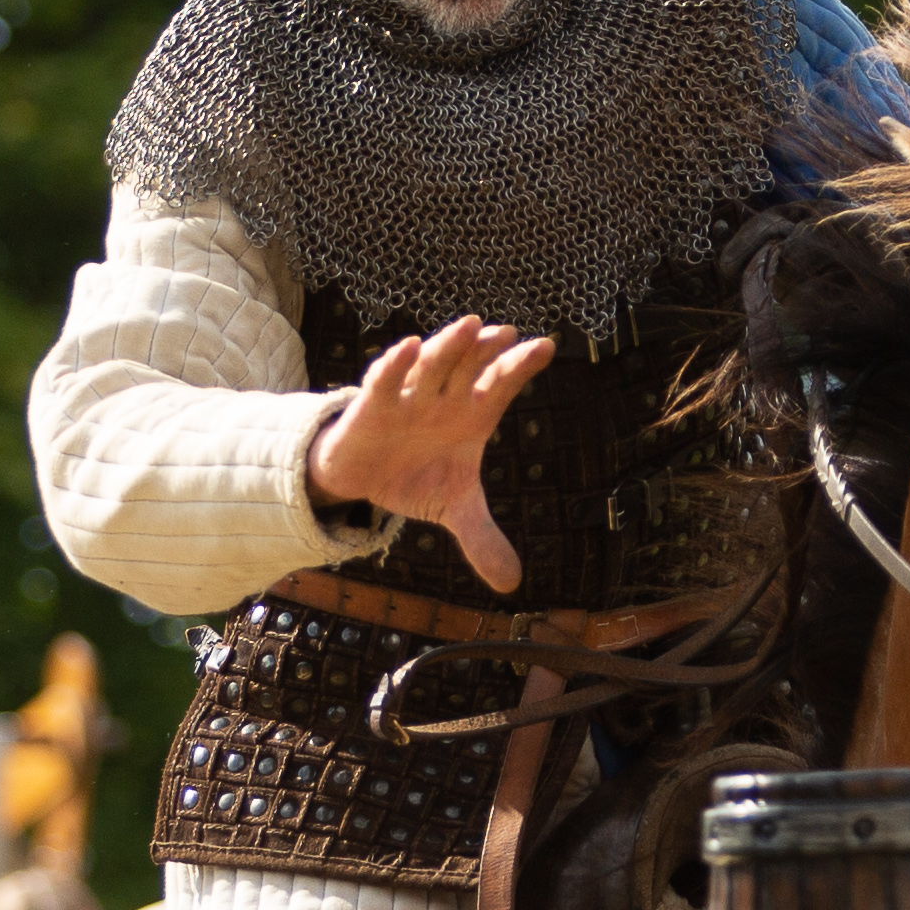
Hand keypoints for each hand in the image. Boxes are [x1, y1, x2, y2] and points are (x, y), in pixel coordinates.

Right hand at [302, 316, 553, 591]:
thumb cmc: (417, 477)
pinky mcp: (373, 403)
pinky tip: (408, 347)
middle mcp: (445, 397)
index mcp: (472, 415)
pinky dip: (396, 365)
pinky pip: (386, 379)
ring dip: (450, 345)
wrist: (363, 477)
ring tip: (472, 325)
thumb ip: (482, 539)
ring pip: (433, 364)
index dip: (520, 366)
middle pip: (471, 366)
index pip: (501, 384)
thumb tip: (512, 583)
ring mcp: (410, 396)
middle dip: (489, 349)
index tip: (546, 347)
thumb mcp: (453, 509)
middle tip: (510, 333)